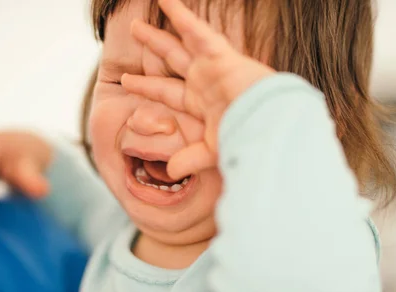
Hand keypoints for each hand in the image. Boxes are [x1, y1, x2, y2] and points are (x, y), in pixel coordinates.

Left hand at [121, 0, 273, 178]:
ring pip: (179, 46)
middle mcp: (203, 83)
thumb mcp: (213, 152)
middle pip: (171, 62)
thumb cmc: (246, 140)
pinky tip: (165, 1)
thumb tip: (169, 171)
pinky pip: (196, 31)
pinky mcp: (220, 57)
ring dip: (159, 33)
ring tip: (138, 21)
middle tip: (135, 32)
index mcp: (201, 104)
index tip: (127, 81)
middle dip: (153, 49)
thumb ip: (190, 159)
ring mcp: (211, 69)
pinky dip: (181, 15)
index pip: (168, 92)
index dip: (147, 86)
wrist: (269, 126)